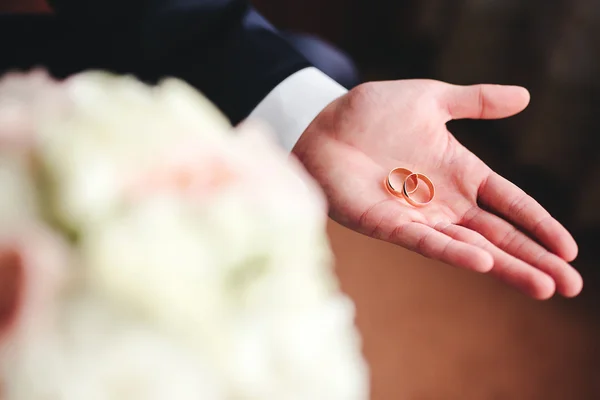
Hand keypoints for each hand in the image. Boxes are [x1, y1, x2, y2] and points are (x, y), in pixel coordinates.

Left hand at [292, 79, 582, 299]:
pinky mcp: (386, 224)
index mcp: (459, 172)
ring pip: (468, 246)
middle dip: (534, 259)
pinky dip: (453, 250)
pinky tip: (483, 261)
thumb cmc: (371, 111)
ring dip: (504, 265)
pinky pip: (424, 241)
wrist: (322, 122)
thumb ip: (475, 101)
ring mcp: (416, 216)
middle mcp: (443, 201)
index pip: (509, 202)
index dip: (539, 224)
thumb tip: (526, 97)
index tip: (569, 249)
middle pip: (497, 234)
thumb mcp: (432, 100)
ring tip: (542, 287)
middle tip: (570, 286)